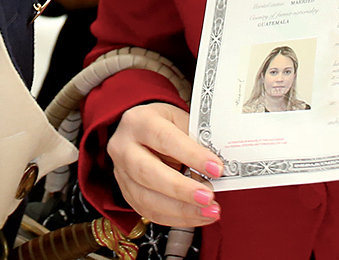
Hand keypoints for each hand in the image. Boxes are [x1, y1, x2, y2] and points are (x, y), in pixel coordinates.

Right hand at [105, 102, 223, 228]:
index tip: (215, 168)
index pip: (165, 139)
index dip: (191, 155)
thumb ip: (196, 143)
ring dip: (181, 210)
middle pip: (148, 172)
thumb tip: (216, 170)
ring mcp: (121, 172)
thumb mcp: (181, 121)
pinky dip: (175, 218)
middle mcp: (124, 147)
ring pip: (146, 198)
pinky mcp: (127, 193)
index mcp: (139, 121)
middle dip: (181, 189)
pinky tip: (195, 216)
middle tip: (208, 197)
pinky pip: (149, 211)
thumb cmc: (163, 124)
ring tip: (208, 211)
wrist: (141, 131)